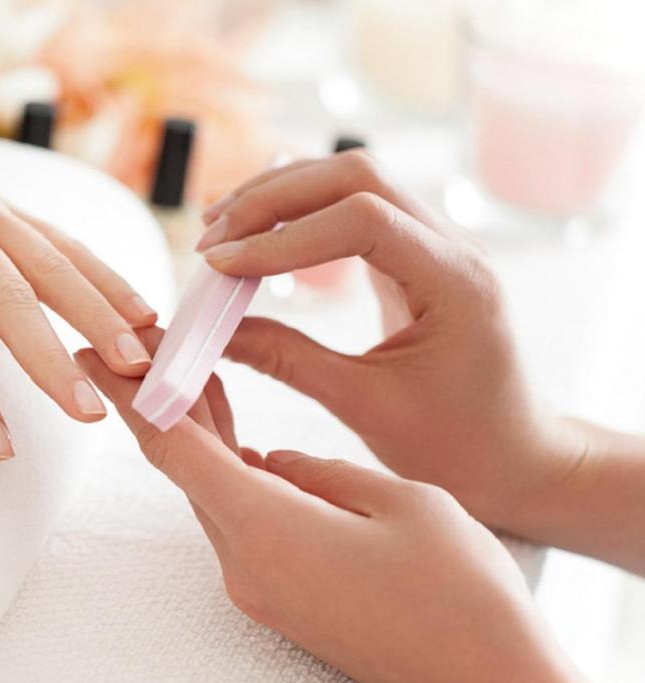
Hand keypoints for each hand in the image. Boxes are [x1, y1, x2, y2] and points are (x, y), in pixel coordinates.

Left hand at [76, 337, 594, 682]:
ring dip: (200, 435)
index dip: (130, 395)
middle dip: (163, 403)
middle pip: (186, 467)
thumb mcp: (399, 501)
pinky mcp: (281, 599)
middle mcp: (246, 563)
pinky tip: (242, 441)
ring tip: (194, 375)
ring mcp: (261, 587)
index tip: (95, 354)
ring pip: (212, 492)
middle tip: (149, 348)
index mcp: (266, 528)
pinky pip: (240, 522)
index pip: (173, 448)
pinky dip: (231, 474)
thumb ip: (321, 472)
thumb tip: (275, 462)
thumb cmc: (461, 595)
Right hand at [194, 150, 586, 536]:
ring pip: (353, 182)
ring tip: (222, 230)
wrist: (516, 459)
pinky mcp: (416, 257)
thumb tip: (216, 334)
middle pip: (355, 177)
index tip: (221, 268)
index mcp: (457, 281)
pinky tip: (261, 238)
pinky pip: (356, 211)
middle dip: (274, 198)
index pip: (361, 220)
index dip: (282, 237)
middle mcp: (454, 247)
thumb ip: (288, 361)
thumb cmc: (459, 448)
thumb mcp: (365, 407)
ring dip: (283, 197)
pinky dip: (301, 216)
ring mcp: (437, 245)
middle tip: (212, 239)